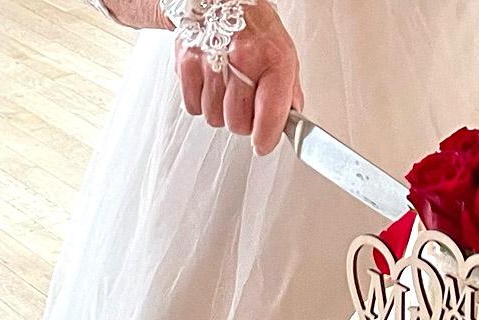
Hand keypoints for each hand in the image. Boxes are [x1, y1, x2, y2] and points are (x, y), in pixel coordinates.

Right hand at [174, 1, 302, 154]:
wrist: (222, 0)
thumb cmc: (257, 29)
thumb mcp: (285, 55)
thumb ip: (289, 92)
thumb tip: (291, 121)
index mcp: (273, 59)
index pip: (270, 112)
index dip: (266, 137)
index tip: (263, 145)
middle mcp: (242, 59)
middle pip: (237, 121)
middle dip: (243, 123)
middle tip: (246, 109)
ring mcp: (211, 61)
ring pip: (214, 117)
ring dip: (221, 112)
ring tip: (228, 91)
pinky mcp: (187, 62)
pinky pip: (192, 105)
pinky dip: (201, 103)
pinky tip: (211, 86)